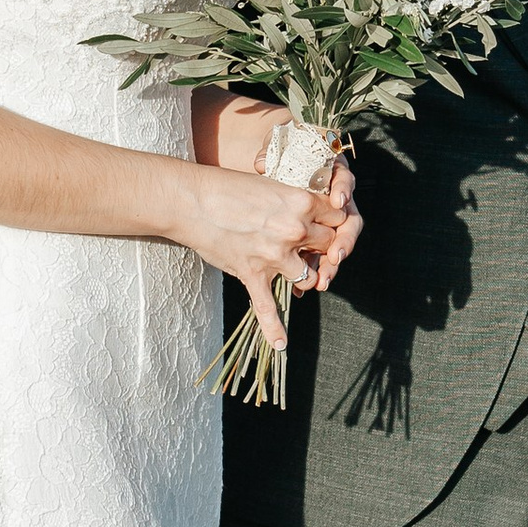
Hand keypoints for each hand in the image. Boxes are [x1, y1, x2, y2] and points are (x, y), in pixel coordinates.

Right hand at [177, 163, 358, 355]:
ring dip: (308, 275)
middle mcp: (294, 230)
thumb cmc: (227, 187)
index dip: (333, 220)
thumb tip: (307, 210)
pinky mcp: (253, 274)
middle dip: (323, 246)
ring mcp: (274, 255)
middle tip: (314, 245)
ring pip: (310, 276)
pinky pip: (267, 307)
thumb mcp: (270, 182)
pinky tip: (281, 344)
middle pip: (328, 245)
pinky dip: (274, 328)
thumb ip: (293, 198)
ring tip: (299, 271)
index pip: (337, 216)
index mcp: (301, 202)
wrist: (190, 201)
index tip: (328, 222)